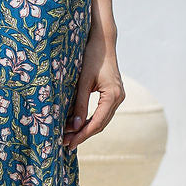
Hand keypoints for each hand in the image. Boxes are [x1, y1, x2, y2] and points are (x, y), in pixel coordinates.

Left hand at [63, 31, 123, 149]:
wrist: (103, 41)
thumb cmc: (92, 57)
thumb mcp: (83, 81)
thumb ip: (79, 104)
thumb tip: (74, 126)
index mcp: (113, 96)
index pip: (97, 123)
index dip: (82, 135)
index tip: (69, 143)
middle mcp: (119, 98)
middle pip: (100, 124)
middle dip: (83, 134)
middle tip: (66, 143)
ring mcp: (118, 96)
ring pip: (102, 119)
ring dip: (86, 128)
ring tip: (69, 136)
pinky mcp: (114, 93)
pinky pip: (102, 112)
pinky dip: (90, 119)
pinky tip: (78, 124)